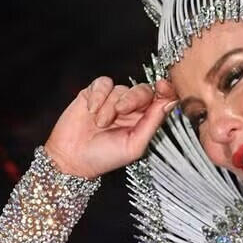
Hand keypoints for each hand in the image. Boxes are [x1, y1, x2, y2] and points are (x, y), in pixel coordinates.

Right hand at [43, 75, 177, 179]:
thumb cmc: (105, 157)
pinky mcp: (94, 93)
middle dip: (133, 98)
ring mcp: (112, 100)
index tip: (163, 86)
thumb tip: (169, 102)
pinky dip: (98, 96)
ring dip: (109, 106)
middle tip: (120, 111)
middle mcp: (130, 109)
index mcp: (144, 121)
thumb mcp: (135, 145)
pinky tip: (91, 110)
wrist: (72, 158)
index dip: (165, 90)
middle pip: (142, 90)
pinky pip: (103, 84)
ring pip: (121, 88)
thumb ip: (152, 123)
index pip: (160, 100)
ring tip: (100, 124)